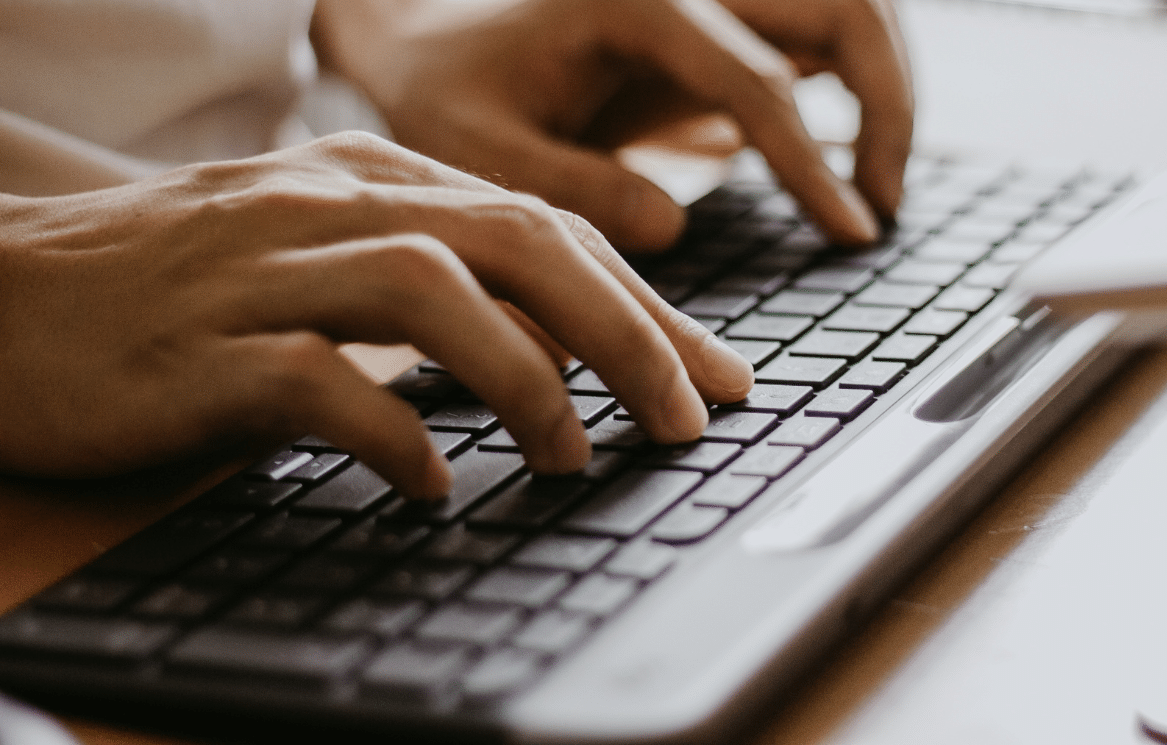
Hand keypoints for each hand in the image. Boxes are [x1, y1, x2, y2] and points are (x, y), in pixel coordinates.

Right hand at [0, 132, 753, 497]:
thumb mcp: (321, 257)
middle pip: (516, 242)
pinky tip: (430, 488)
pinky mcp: (196, 348)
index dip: (646, 303)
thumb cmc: (177, 285)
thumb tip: (555, 357)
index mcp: (372, 180)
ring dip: (526, 379)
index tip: (714, 376)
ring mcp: (261, 268)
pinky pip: (316, 381)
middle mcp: (329, 203)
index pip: (544, 225)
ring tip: (572, 455)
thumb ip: (431, 285)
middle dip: (627, 331)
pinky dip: (392, 435)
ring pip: (431, 292)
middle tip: (688, 417)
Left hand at [311, 0, 912, 251]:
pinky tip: (842, 163)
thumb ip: (574, 186)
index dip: (812, 161)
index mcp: (636, 1)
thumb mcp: (481, 148)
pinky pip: (814, 35)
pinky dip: (853, 87)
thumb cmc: (447, 91)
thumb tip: (673, 224)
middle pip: (846, 5)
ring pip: (849, 9)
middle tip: (879, 209)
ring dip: (887, 90)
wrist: (430, 39)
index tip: (851, 232)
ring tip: (877, 192)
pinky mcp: (717, 19)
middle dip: (889, 103)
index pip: (757, 78)